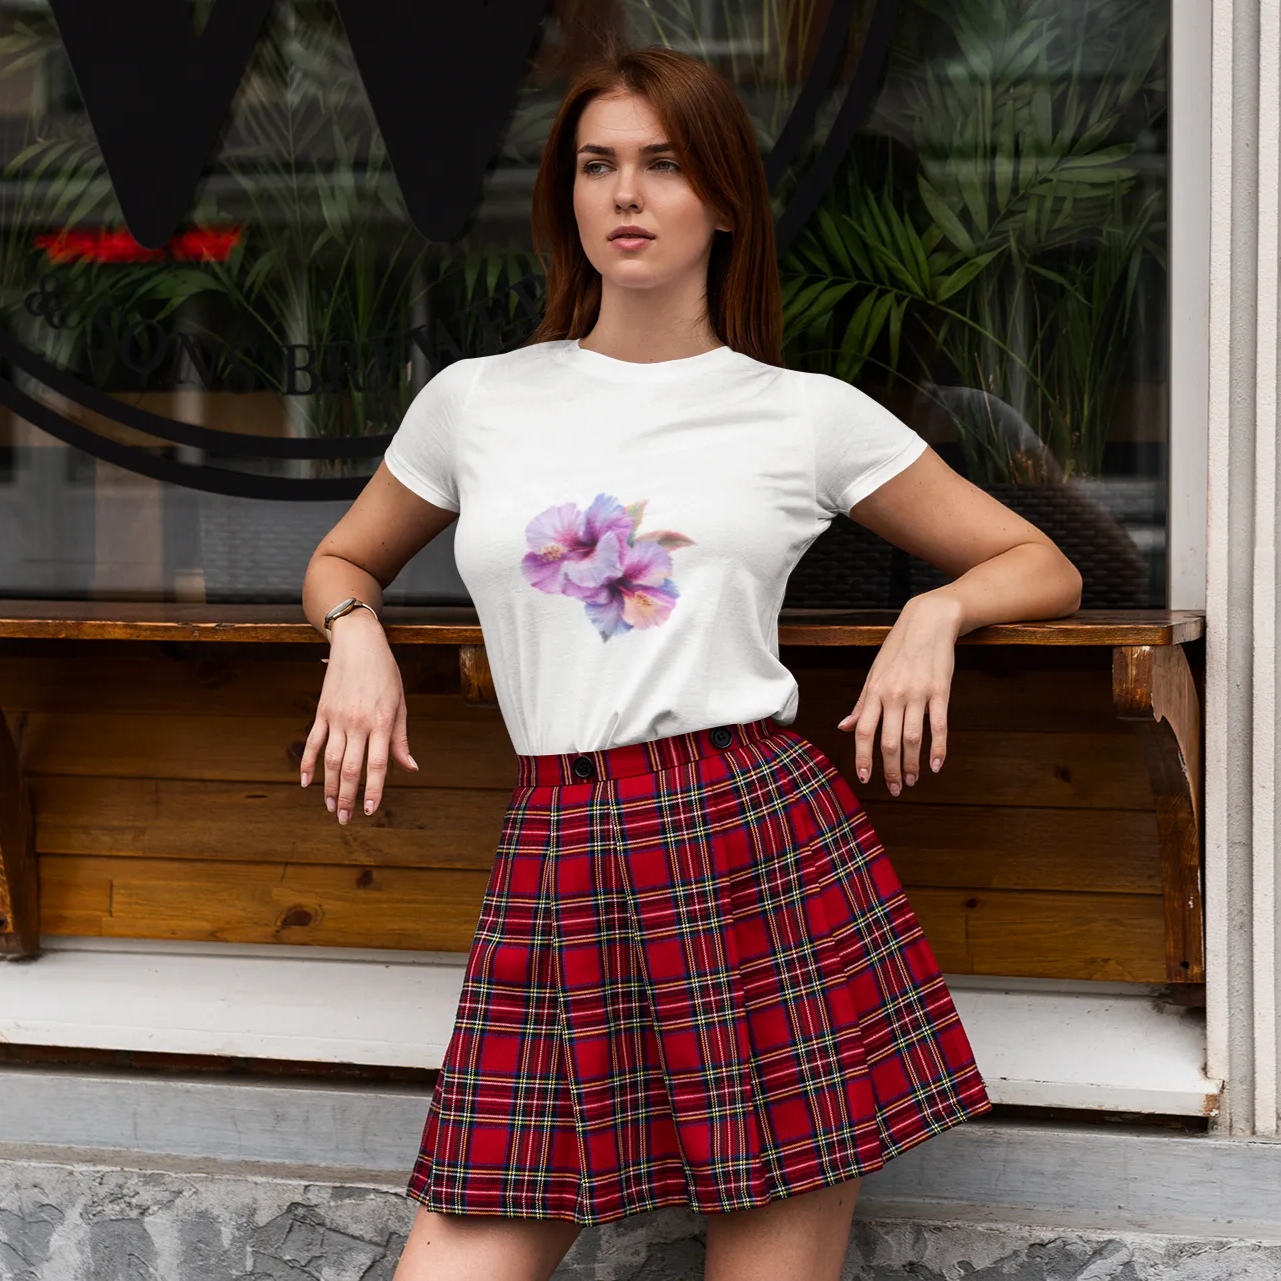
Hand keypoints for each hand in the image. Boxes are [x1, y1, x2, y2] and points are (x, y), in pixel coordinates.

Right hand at [299, 612, 418, 821]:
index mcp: (382, 722)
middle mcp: (358, 723)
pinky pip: (313, 742)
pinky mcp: (322, 711)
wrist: (358, 642)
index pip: (378, 765)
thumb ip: (401, 738)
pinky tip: (306, 783)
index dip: (373, 791)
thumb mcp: (400, 703)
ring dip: (329, 787)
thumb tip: (410, 767)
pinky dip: (307, 764)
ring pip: (330, 760)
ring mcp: (337, 718)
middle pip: (351, 768)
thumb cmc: (385, 673)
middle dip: (348, 797)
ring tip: (331, 807)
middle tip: (346, 819)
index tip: (369, 811)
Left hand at [837, 592, 961, 795]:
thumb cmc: (898, 650)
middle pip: (888, 742)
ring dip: (913, 764)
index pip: (864, 732)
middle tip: (895, 788)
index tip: (865, 778)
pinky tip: (936, 765)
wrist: (927, 622)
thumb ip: (861, 703)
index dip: (863, 758)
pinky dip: (938, 749)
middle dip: (891, 770)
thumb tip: (844, 727)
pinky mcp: (940, 691)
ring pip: (913, 738)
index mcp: (874, 691)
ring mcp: (918, 694)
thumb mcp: (874, 674)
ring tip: (914, 780)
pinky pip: (939, 726)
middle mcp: (894, 695)